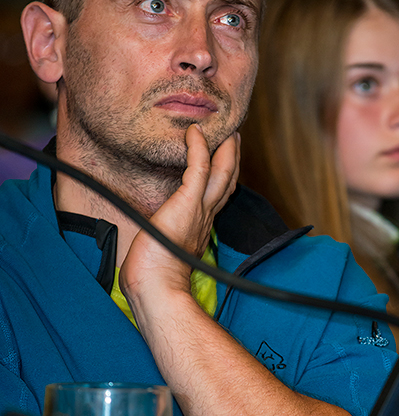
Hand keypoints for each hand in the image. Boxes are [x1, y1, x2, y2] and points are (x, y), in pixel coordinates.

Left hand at [120, 125, 239, 301]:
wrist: (156, 285)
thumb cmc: (153, 275)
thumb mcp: (159, 250)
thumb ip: (159, 239)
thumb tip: (147, 240)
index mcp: (201, 227)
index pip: (217, 196)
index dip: (223, 177)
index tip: (222, 161)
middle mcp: (206, 216)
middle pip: (227, 181)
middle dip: (232, 158)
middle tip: (234, 137)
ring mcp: (200, 209)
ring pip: (222, 172)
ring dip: (225, 149)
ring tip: (225, 130)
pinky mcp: (188, 202)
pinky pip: (199, 167)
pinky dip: (198, 147)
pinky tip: (194, 132)